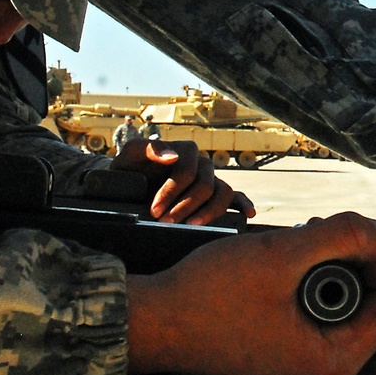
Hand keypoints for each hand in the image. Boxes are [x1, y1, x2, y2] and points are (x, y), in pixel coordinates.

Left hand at [112, 138, 254, 224]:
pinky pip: (235, 197)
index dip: (172, 192)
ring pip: (223, 194)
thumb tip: (172, 157)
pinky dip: (244, 204)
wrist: (128, 183)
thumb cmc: (128, 168)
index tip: (155, 210)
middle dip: (185, 206)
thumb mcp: (130, 154)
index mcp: (185, 151)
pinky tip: (247, 215)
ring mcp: (211, 179)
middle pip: (205, 186)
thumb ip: (147, 148)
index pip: (187, 172)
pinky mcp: (213, 194)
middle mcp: (202, 164)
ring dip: (209, 212)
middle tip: (166, 222)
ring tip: (191, 226)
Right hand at [126, 212, 375, 374]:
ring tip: (287, 253)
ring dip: (322, 263)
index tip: (345, 237)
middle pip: (373, 296)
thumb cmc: (206, 301)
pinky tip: (278, 265)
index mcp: (334, 361)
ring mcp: (306, 356)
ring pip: (343, 294)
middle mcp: (325, 366)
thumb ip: (344, 237)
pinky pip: (317, 303)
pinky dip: (303, 277)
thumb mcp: (283, 255)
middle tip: (307, 242)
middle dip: (346, 259)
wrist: (154, 320)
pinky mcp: (288, 343)